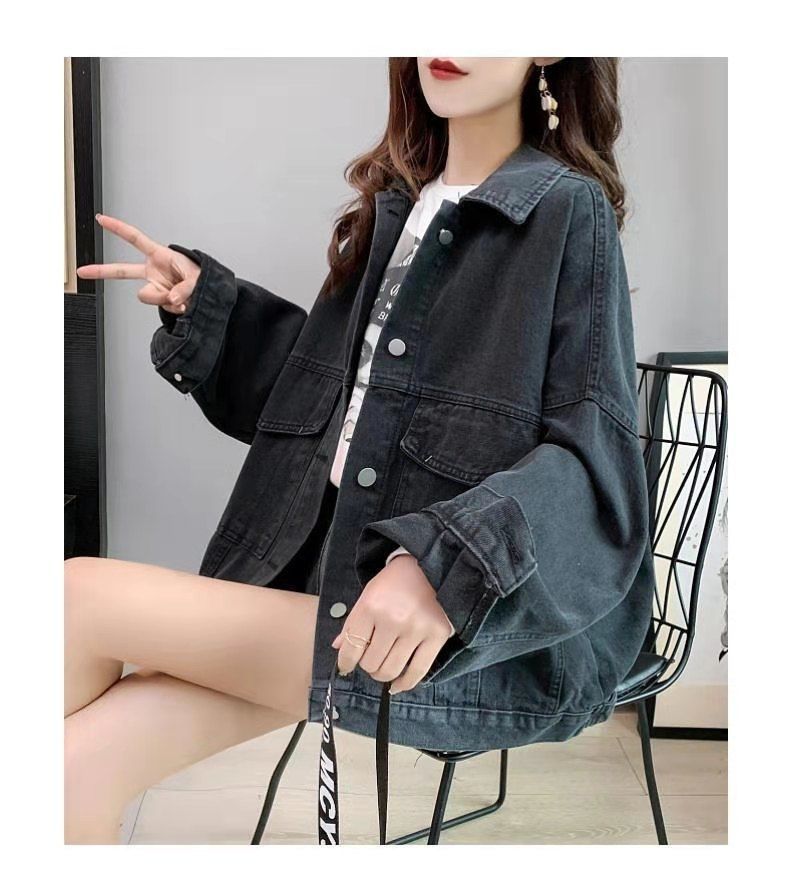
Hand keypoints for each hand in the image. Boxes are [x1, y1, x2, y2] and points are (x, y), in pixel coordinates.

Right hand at [76, 214, 200, 314]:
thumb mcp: (197, 276)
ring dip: (165, 298)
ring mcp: (155, 286)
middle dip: (101, 271)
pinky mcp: (161, 300)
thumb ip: (185, 287)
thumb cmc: (203, 276)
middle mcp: (153, 271)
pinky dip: (175, 308)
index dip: (118, 228)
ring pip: (147, 296)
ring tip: (184, 297)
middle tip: (82, 271)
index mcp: (159, 255)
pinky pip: (161, 307)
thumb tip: (172, 299)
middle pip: (122, 270)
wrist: (210, 293)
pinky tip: (185, 304)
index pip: (135, 238)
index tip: (101, 219)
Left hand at [330, 554, 454, 693]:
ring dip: (383, 674)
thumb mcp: (368, 596)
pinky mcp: (437, 635)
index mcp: (371, 606)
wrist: (428, 567)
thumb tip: (338, 649)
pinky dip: (404, 684)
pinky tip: (397, 684)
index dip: (345, 662)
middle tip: (371, 658)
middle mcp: (393, 619)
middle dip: (367, 666)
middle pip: (371, 663)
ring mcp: (417, 629)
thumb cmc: (393, 583)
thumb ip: (353, 623)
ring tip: (384, 666)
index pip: (351, 648)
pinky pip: (418, 672)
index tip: (346, 666)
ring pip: (391, 670)